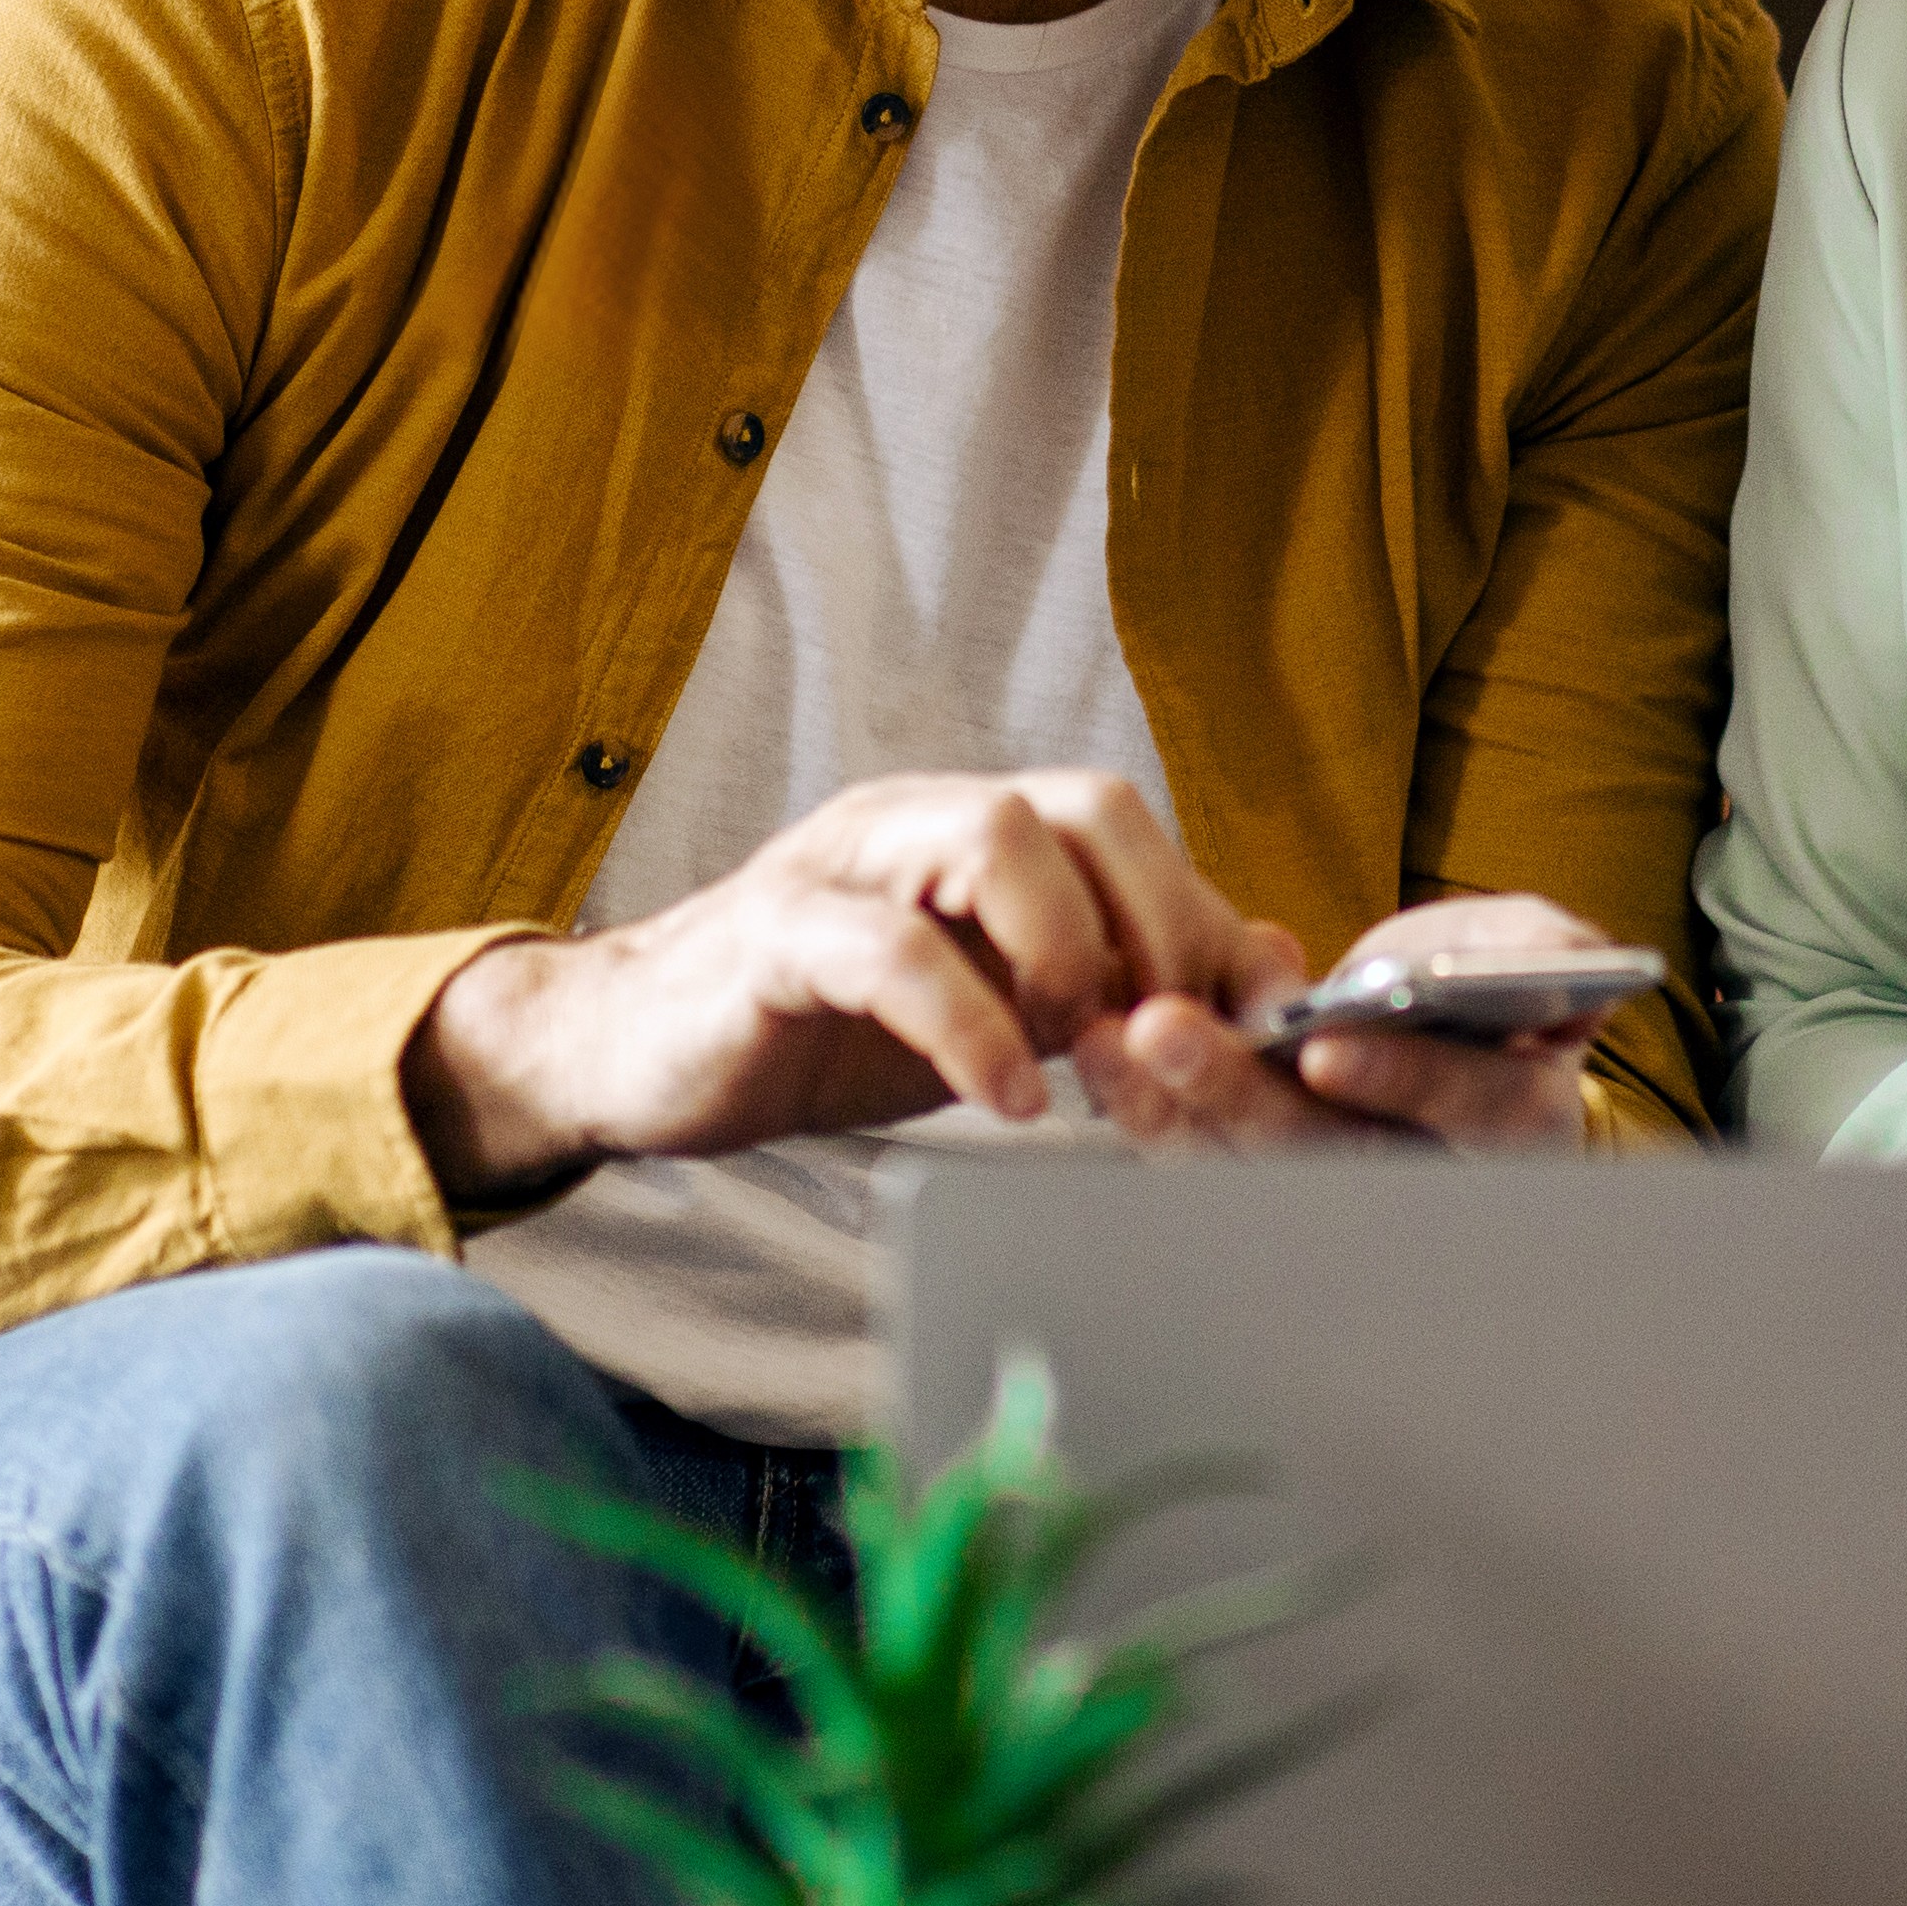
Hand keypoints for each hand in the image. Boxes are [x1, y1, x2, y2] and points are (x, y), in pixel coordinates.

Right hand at [408, 770, 1308, 1195]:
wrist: (643, 1053)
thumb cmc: (827, 1028)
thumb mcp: (994, 1010)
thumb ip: (1109, 985)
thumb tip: (1263, 970)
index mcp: (975, 829)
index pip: (1127, 825)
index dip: (1199, 919)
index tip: (1232, 1028)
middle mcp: (917, 819)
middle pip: (1085, 804)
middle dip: (1153, 924)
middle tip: (1155, 1035)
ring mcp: (843, 865)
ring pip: (992, 839)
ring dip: (1065, 954)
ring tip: (1068, 1055)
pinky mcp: (775, 936)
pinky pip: (890, 951)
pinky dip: (969, 1027)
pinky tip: (1005, 1101)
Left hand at [1070, 892, 1614, 1153]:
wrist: (1452, 1037)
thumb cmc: (1498, 988)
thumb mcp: (1540, 951)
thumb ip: (1545, 949)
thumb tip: (1546, 962)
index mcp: (1515, 1119)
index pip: (1470, 1110)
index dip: (1400, 1082)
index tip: (1329, 1049)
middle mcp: (1426, 1172)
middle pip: (1330, 1154)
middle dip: (1238, 1093)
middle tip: (1163, 1026)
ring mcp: (1338, 1182)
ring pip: (1250, 1165)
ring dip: (1168, 1103)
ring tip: (1107, 1035)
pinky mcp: (1267, 1170)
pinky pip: (1202, 1156)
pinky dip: (1146, 1108)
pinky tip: (1099, 1054)